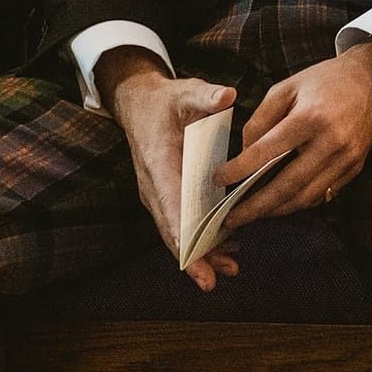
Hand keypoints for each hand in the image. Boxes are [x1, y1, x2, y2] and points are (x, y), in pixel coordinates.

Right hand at [98, 47, 240, 291]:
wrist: (141, 104)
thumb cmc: (167, 100)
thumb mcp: (187, 91)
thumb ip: (206, 95)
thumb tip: (228, 95)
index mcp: (160, 163)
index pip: (171, 205)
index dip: (184, 236)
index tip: (195, 262)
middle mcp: (155, 185)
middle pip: (172, 228)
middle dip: (192, 256)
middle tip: (213, 281)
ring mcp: (159, 193)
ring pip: (178, 230)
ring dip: (201, 252)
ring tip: (229, 269)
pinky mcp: (167, 194)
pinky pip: (183, 222)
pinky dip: (203, 237)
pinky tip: (229, 247)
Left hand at [217, 40, 371, 230]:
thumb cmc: (325, 80)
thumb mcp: (286, 87)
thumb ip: (261, 120)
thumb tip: (245, 153)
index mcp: (310, 118)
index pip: (266, 153)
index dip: (238, 170)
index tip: (218, 179)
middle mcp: (331, 142)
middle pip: (287, 186)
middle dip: (255, 207)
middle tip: (231, 217)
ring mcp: (346, 158)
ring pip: (306, 197)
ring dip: (276, 210)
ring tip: (253, 214)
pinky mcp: (355, 168)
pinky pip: (323, 195)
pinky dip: (299, 203)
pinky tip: (281, 203)